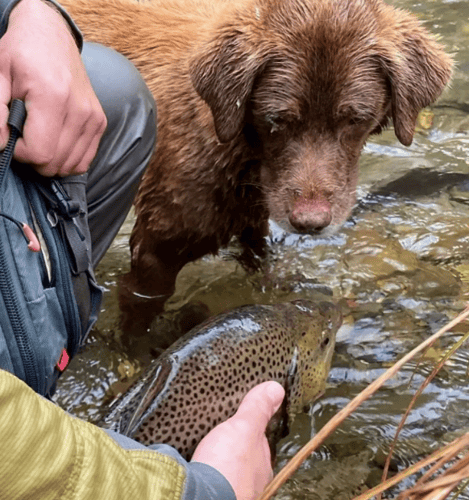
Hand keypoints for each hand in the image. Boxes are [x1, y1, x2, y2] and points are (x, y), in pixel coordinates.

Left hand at [0, 0, 106, 176]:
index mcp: (53, 97)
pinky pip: (84, 161)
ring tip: (40, 137)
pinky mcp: (99, 122)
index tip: (12, 135)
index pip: (40, 152)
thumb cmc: (21, 54)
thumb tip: (2, 146)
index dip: (20, 152)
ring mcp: (93, 118)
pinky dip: (67, 160)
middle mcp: (80, 110)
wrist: (51, 36)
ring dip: (50, 160)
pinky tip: (56, 144)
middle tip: (24, 136)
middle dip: (34, 158)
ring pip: (70, 166)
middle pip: (55, 162)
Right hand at [191, 381, 284, 499]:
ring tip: (204, 445)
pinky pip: (208, 476)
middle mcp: (249, 484)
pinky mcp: (208, 493)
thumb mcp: (245, 427)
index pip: (259, 444)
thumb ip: (257, 409)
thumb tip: (277, 388)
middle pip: (243, 458)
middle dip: (233, 447)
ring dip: (217, 458)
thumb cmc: (228, 466)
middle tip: (220, 431)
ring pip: (225, 469)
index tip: (240, 419)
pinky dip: (203, 468)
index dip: (251, 430)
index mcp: (262, 468)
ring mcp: (230, 491)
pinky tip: (194, 461)